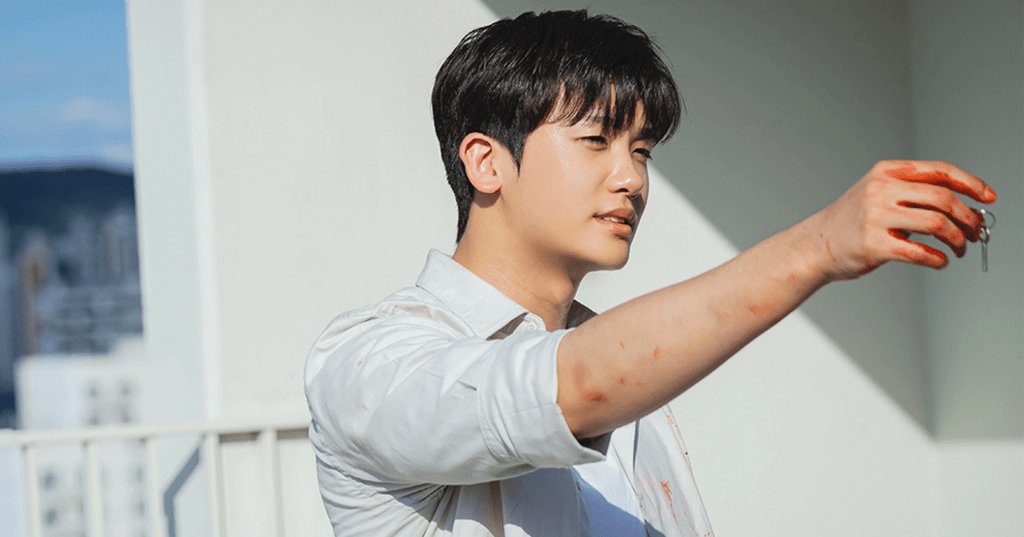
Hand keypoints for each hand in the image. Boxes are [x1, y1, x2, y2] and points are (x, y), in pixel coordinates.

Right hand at [807, 160, 996, 280]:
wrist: (816, 244)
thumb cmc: (853, 221)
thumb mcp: (879, 193)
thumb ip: (914, 193)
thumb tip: (965, 207)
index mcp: (887, 172)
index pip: (940, 171)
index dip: (971, 183)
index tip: (988, 197)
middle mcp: (881, 191)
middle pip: (944, 198)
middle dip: (968, 217)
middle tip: (974, 231)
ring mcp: (876, 218)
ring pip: (937, 225)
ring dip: (958, 239)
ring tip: (959, 248)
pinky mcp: (874, 246)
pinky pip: (920, 253)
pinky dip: (938, 259)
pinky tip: (940, 261)